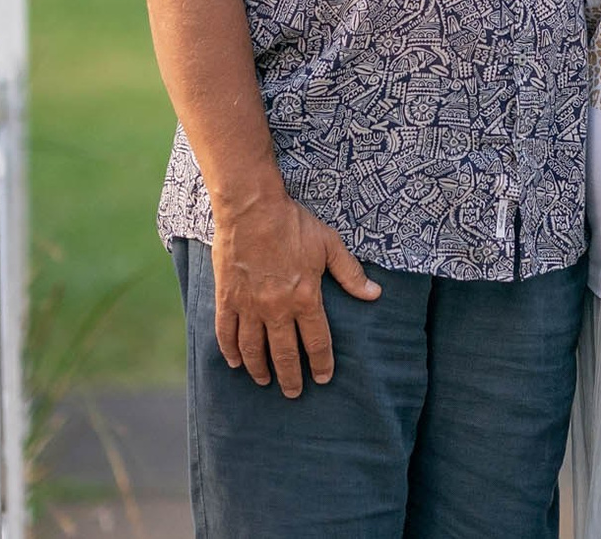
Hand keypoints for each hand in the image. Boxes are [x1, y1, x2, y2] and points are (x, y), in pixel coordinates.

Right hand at [209, 190, 380, 396]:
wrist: (251, 208)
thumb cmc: (293, 223)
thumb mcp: (329, 244)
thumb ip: (350, 274)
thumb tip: (374, 294)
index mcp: (305, 298)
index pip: (316, 342)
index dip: (321, 363)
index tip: (323, 378)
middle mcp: (276, 308)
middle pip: (284, 354)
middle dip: (291, 377)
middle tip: (294, 392)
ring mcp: (249, 306)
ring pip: (253, 349)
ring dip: (260, 369)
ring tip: (265, 381)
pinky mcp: (228, 298)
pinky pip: (226, 333)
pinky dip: (230, 351)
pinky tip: (235, 363)